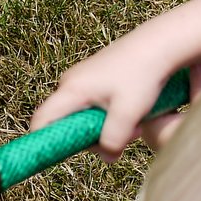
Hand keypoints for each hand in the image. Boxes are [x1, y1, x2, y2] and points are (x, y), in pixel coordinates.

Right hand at [31, 43, 200, 161]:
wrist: (159, 44)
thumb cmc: (143, 74)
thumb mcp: (128, 113)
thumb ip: (113, 139)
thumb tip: (108, 156)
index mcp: (72, 89)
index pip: (42, 119)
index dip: (44, 140)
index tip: (62, 155)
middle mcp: (71, 82)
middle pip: (65, 121)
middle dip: (89, 136)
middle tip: (121, 138)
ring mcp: (82, 78)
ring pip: (82, 113)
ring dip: (104, 125)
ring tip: (133, 122)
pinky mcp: (95, 76)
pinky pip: (92, 104)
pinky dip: (108, 113)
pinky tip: (130, 110)